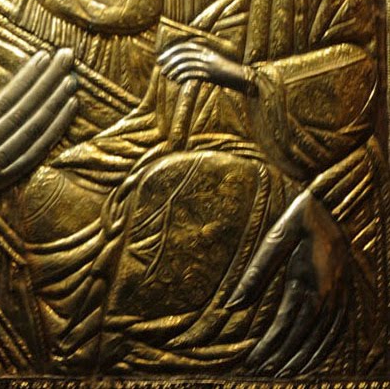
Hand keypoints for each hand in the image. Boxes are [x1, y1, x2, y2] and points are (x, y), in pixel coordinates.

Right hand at [0, 44, 77, 233]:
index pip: (7, 101)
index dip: (28, 78)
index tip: (44, 56)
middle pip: (26, 114)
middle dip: (50, 84)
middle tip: (68, 58)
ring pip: (32, 136)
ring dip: (55, 109)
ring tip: (72, 84)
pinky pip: (29, 159)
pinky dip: (48, 139)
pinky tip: (61, 121)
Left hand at [157, 40, 255, 94]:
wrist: (244, 78)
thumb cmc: (226, 72)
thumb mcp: (212, 62)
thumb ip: (199, 60)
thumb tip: (182, 65)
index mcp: (206, 49)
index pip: (184, 46)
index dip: (171, 51)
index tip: (161, 57)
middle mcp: (206, 54)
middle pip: (183, 54)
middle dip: (170, 60)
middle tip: (160, 67)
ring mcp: (209, 63)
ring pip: (186, 64)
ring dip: (174, 70)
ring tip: (167, 76)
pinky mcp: (211, 73)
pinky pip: (193, 73)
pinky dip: (183, 76)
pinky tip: (177, 81)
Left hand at [226, 190, 347, 374]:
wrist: (334, 205)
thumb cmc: (299, 218)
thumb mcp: (274, 239)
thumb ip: (255, 274)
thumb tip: (231, 305)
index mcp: (306, 282)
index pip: (284, 327)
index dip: (268, 348)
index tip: (253, 361)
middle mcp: (326, 295)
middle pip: (301, 338)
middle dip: (280, 358)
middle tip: (262, 371)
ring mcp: (339, 296)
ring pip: (321, 339)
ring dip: (302, 359)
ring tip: (283, 373)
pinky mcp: (345, 294)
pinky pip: (337, 330)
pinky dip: (324, 348)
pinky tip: (312, 357)